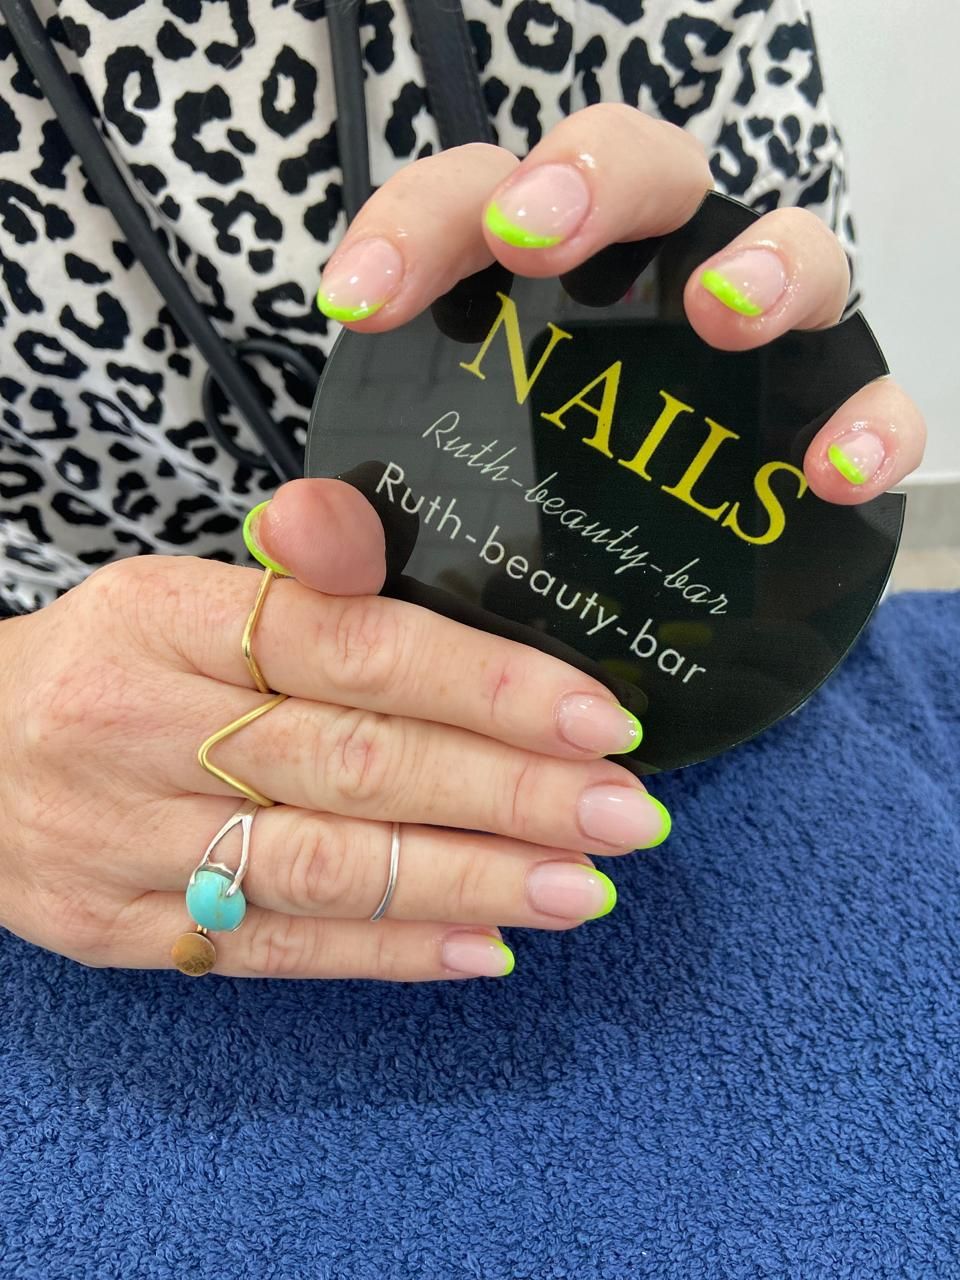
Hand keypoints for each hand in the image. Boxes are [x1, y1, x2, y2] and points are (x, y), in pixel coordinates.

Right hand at [0, 480, 664, 979]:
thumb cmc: (112, 664)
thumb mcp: (183, 588)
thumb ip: (294, 568)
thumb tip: (352, 528)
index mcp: (166, 618)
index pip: (352, 648)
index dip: (484, 686)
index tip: (596, 718)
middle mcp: (141, 729)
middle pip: (354, 764)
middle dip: (507, 793)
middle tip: (625, 814)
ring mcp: (125, 842)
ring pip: (325, 867)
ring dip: (468, 879)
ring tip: (582, 889)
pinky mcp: (123, 931)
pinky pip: (274, 948)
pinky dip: (389, 950)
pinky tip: (487, 946)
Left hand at [316, 104, 925, 499]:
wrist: (650, 599)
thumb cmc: (522, 528)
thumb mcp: (428, 531)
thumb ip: (361, 532)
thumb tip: (299, 532)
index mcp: (537, 269)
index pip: (471, 200)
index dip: (414, 227)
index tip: (359, 297)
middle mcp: (655, 271)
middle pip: (640, 164)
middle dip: (588, 182)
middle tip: (535, 237)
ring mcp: (758, 325)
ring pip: (790, 240)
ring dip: (763, 261)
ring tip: (724, 310)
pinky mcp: (832, 399)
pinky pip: (875, 388)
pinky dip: (873, 417)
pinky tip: (831, 472)